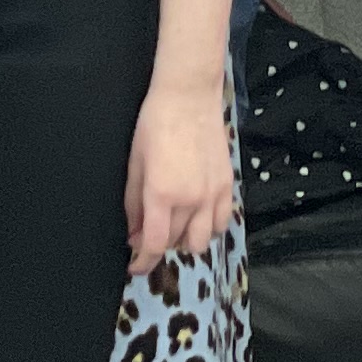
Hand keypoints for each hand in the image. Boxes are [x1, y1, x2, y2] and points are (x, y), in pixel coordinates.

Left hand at [125, 77, 236, 273]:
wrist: (190, 95)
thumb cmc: (156, 123)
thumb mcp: (135, 163)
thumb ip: (133, 204)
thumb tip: (133, 233)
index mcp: (162, 194)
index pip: (153, 245)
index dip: (141, 262)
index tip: (134, 266)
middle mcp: (191, 200)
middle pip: (174, 243)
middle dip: (157, 244)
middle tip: (146, 231)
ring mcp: (212, 194)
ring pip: (202, 240)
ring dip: (185, 239)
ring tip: (174, 223)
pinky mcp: (227, 185)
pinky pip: (222, 223)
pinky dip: (208, 226)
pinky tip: (197, 214)